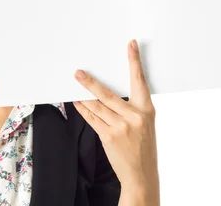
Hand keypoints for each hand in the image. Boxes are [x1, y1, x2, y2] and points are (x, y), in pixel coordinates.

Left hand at [73, 39, 159, 199]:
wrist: (142, 175)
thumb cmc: (143, 147)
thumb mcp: (145, 125)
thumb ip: (132, 109)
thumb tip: (110, 93)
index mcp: (147, 110)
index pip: (139, 81)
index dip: (134, 62)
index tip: (130, 45)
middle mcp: (134, 117)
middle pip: (107, 94)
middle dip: (90, 82)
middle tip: (78, 72)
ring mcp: (121, 127)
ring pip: (96, 106)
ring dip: (82, 95)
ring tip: (73, 86)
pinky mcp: (108, 137)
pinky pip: (91, 119)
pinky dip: (83, 109)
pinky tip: (76, 102)